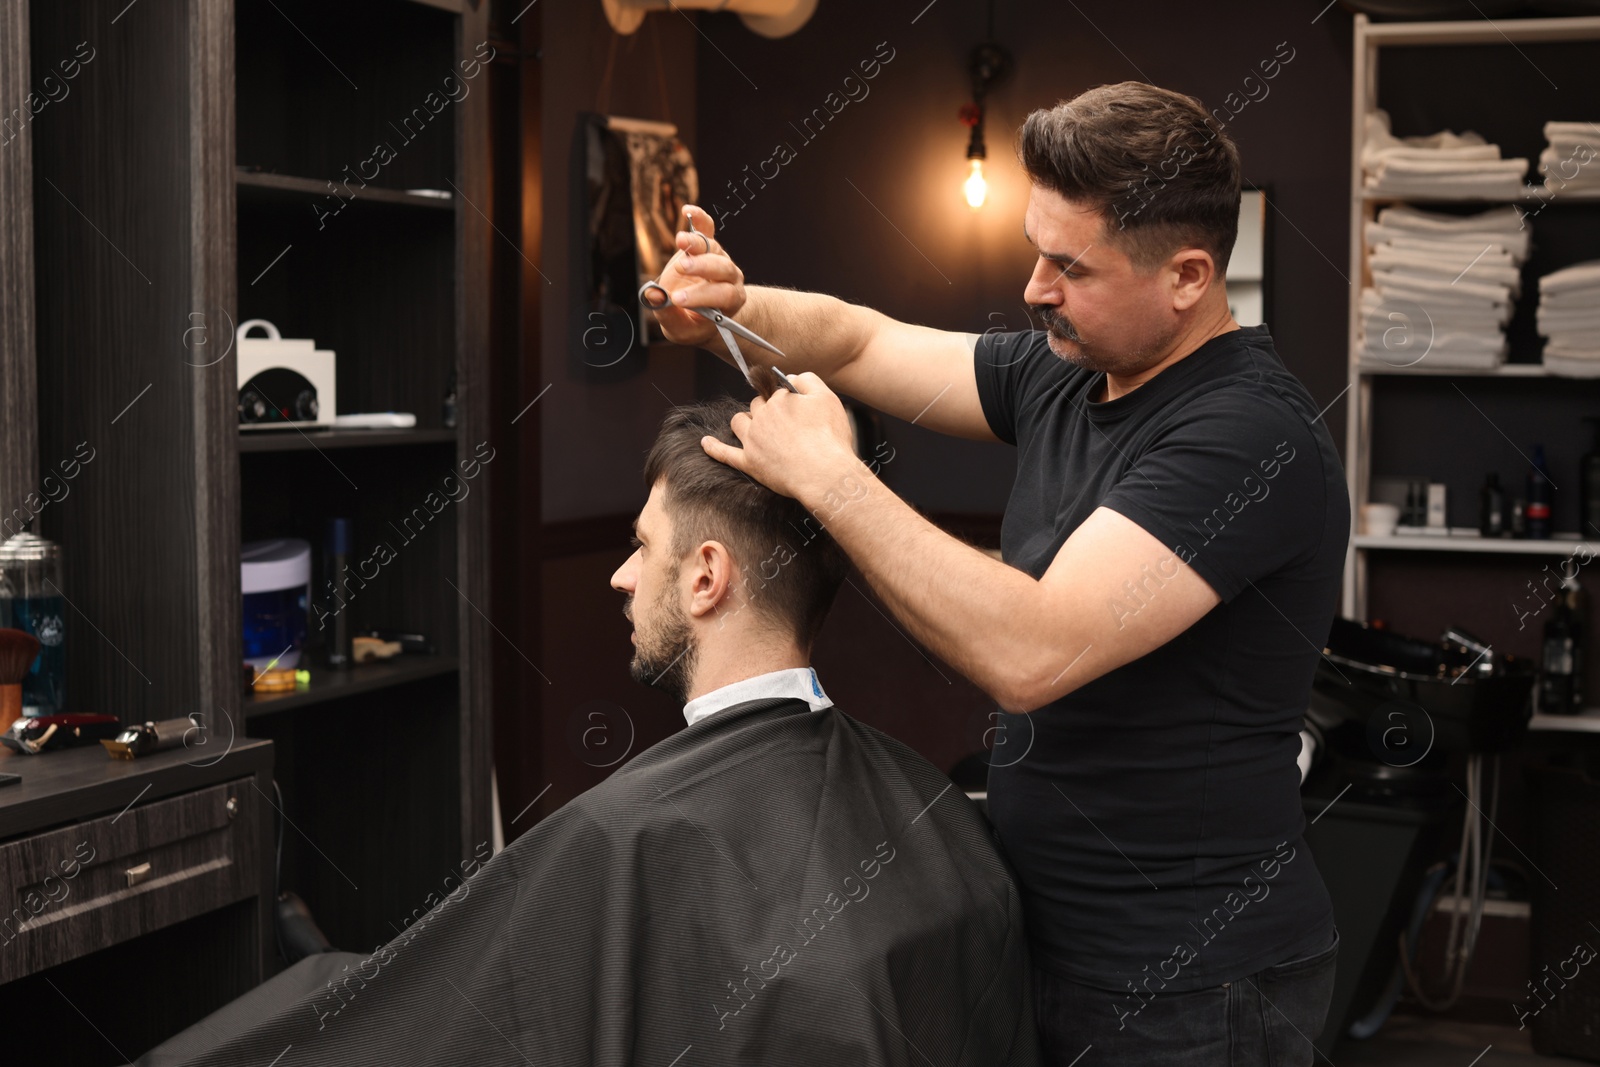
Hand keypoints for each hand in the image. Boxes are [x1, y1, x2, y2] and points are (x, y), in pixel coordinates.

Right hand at [649, 205, 746, 350]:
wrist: (698, 312)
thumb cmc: (691, 322)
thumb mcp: (679, 327)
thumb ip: (667, 313)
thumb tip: (653, 296)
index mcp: (730, 301)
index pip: (722, 295)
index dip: (701, 295)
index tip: (678, 299)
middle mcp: (730, 278)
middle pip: (722, 268)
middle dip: (701, 267)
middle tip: (681, 268)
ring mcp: (720, 259)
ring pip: (713, 248)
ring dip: (696, 243)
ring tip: (680, 241)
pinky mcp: (707, 246)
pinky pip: (707, 229)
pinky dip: (699, 218)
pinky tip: (688, 211)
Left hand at [700, 373, 864, 508]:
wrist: (824, 474)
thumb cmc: (829, 438)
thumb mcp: (827, 398)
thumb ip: (808, 380)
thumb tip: (792, 378)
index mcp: (780, 399)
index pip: (778, 392)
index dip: (789, 401)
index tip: (799, 411)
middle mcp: (762, 416)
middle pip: (757, 405)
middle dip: (766, 409)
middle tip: (784, 424)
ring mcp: (753, 440)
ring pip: (740, 422)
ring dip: (745, 421)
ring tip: (756, 428)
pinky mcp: (749, 462)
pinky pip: (725, 453)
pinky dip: (713, 447)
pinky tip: (705, 443)